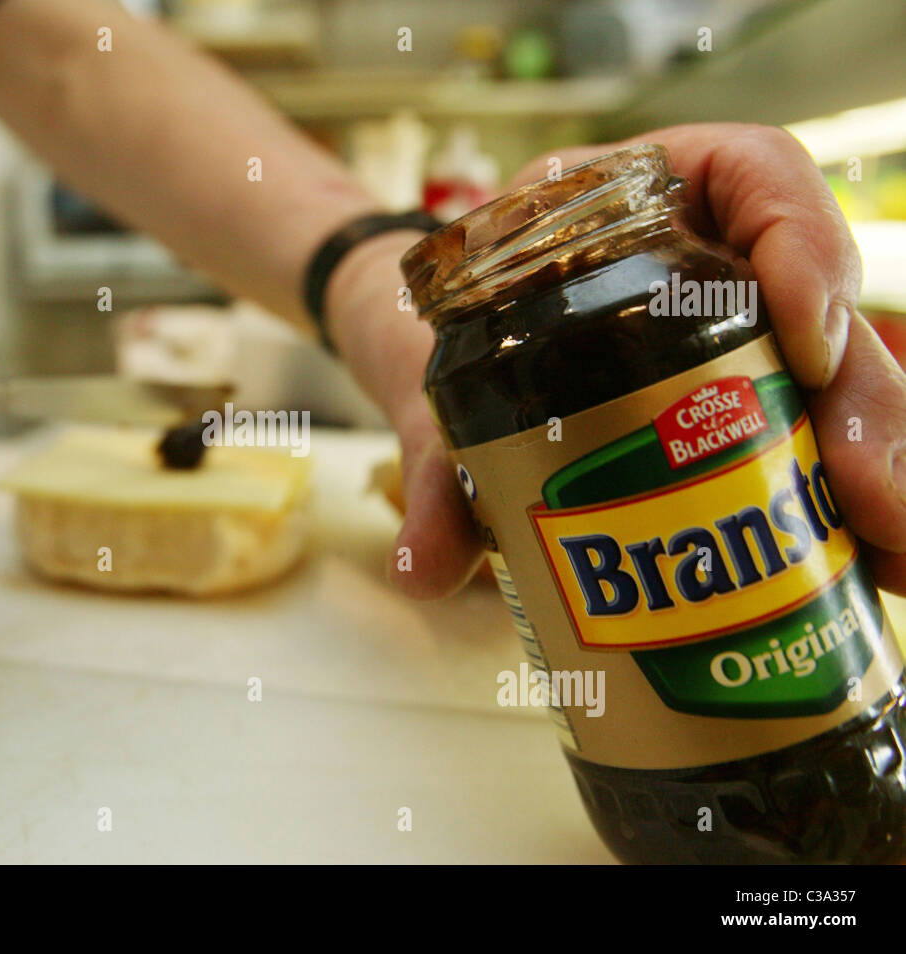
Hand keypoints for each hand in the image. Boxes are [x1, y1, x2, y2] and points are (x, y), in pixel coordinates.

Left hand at [327, 123, 905, 598]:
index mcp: (642, 199)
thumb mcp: (446, 388)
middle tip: (875, 500)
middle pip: (821, 303)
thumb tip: (421, 575)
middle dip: (865, 403)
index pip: (754, 176)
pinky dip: (848, 497)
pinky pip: (819, 431)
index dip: (803, 242)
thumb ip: (439, 468)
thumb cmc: (460, 336)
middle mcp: (712, 255)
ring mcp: (739, 330)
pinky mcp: (750, 396)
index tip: (806, 340)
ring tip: (892, 555)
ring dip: (877, 462)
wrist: (454, 355)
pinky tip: (874, 565)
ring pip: (839, 375)